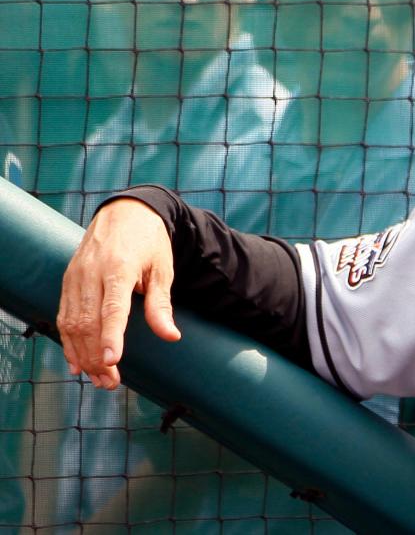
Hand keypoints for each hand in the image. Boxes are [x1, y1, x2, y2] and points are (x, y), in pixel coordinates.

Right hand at [57, 198, 180, 388]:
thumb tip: (171, 336)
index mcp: (119, 268)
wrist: (125, 213)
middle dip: (97, 357)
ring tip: (99, 379)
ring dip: (83, 355)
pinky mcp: (67, 280)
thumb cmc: (149, 242)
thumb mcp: (163, 269)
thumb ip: (161, 304)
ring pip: (72, 324)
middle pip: (89, 322)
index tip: (113, 362)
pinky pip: (63, 316)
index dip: (112, 337)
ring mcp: (76, 277)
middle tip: (111, 383)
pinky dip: (68, 342)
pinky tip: (78, 363)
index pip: (112, 308)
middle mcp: (92, 273)